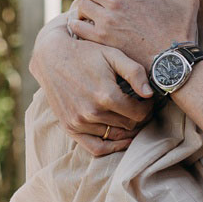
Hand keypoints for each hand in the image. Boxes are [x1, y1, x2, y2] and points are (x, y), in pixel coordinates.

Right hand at [31, 17, 152, 156]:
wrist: (52, 57)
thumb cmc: (86, 53)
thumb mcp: (113, 55)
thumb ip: (135, 73)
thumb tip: (150, 94)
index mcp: (106, 95)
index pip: (139, 113)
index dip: (148, 107)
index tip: (148, 101)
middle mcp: (92, 112)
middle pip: (129, 125)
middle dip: (139, 117)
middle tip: (141, 108)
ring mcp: (79, 122)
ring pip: (115, 135)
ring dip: (127, 129)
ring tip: (130, 117)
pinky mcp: (70, 127)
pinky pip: (95, 148)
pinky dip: (111, 147)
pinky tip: (121, 138)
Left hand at [71, 0, 202, 64]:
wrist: (174, 60)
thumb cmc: (181, 28)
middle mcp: (115, 3)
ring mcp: (106, 23)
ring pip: (80, 6)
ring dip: (83, 7)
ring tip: (89, 11)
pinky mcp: (102, 41)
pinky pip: (77, 28)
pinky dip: (77, 25)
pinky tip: (84, 27)